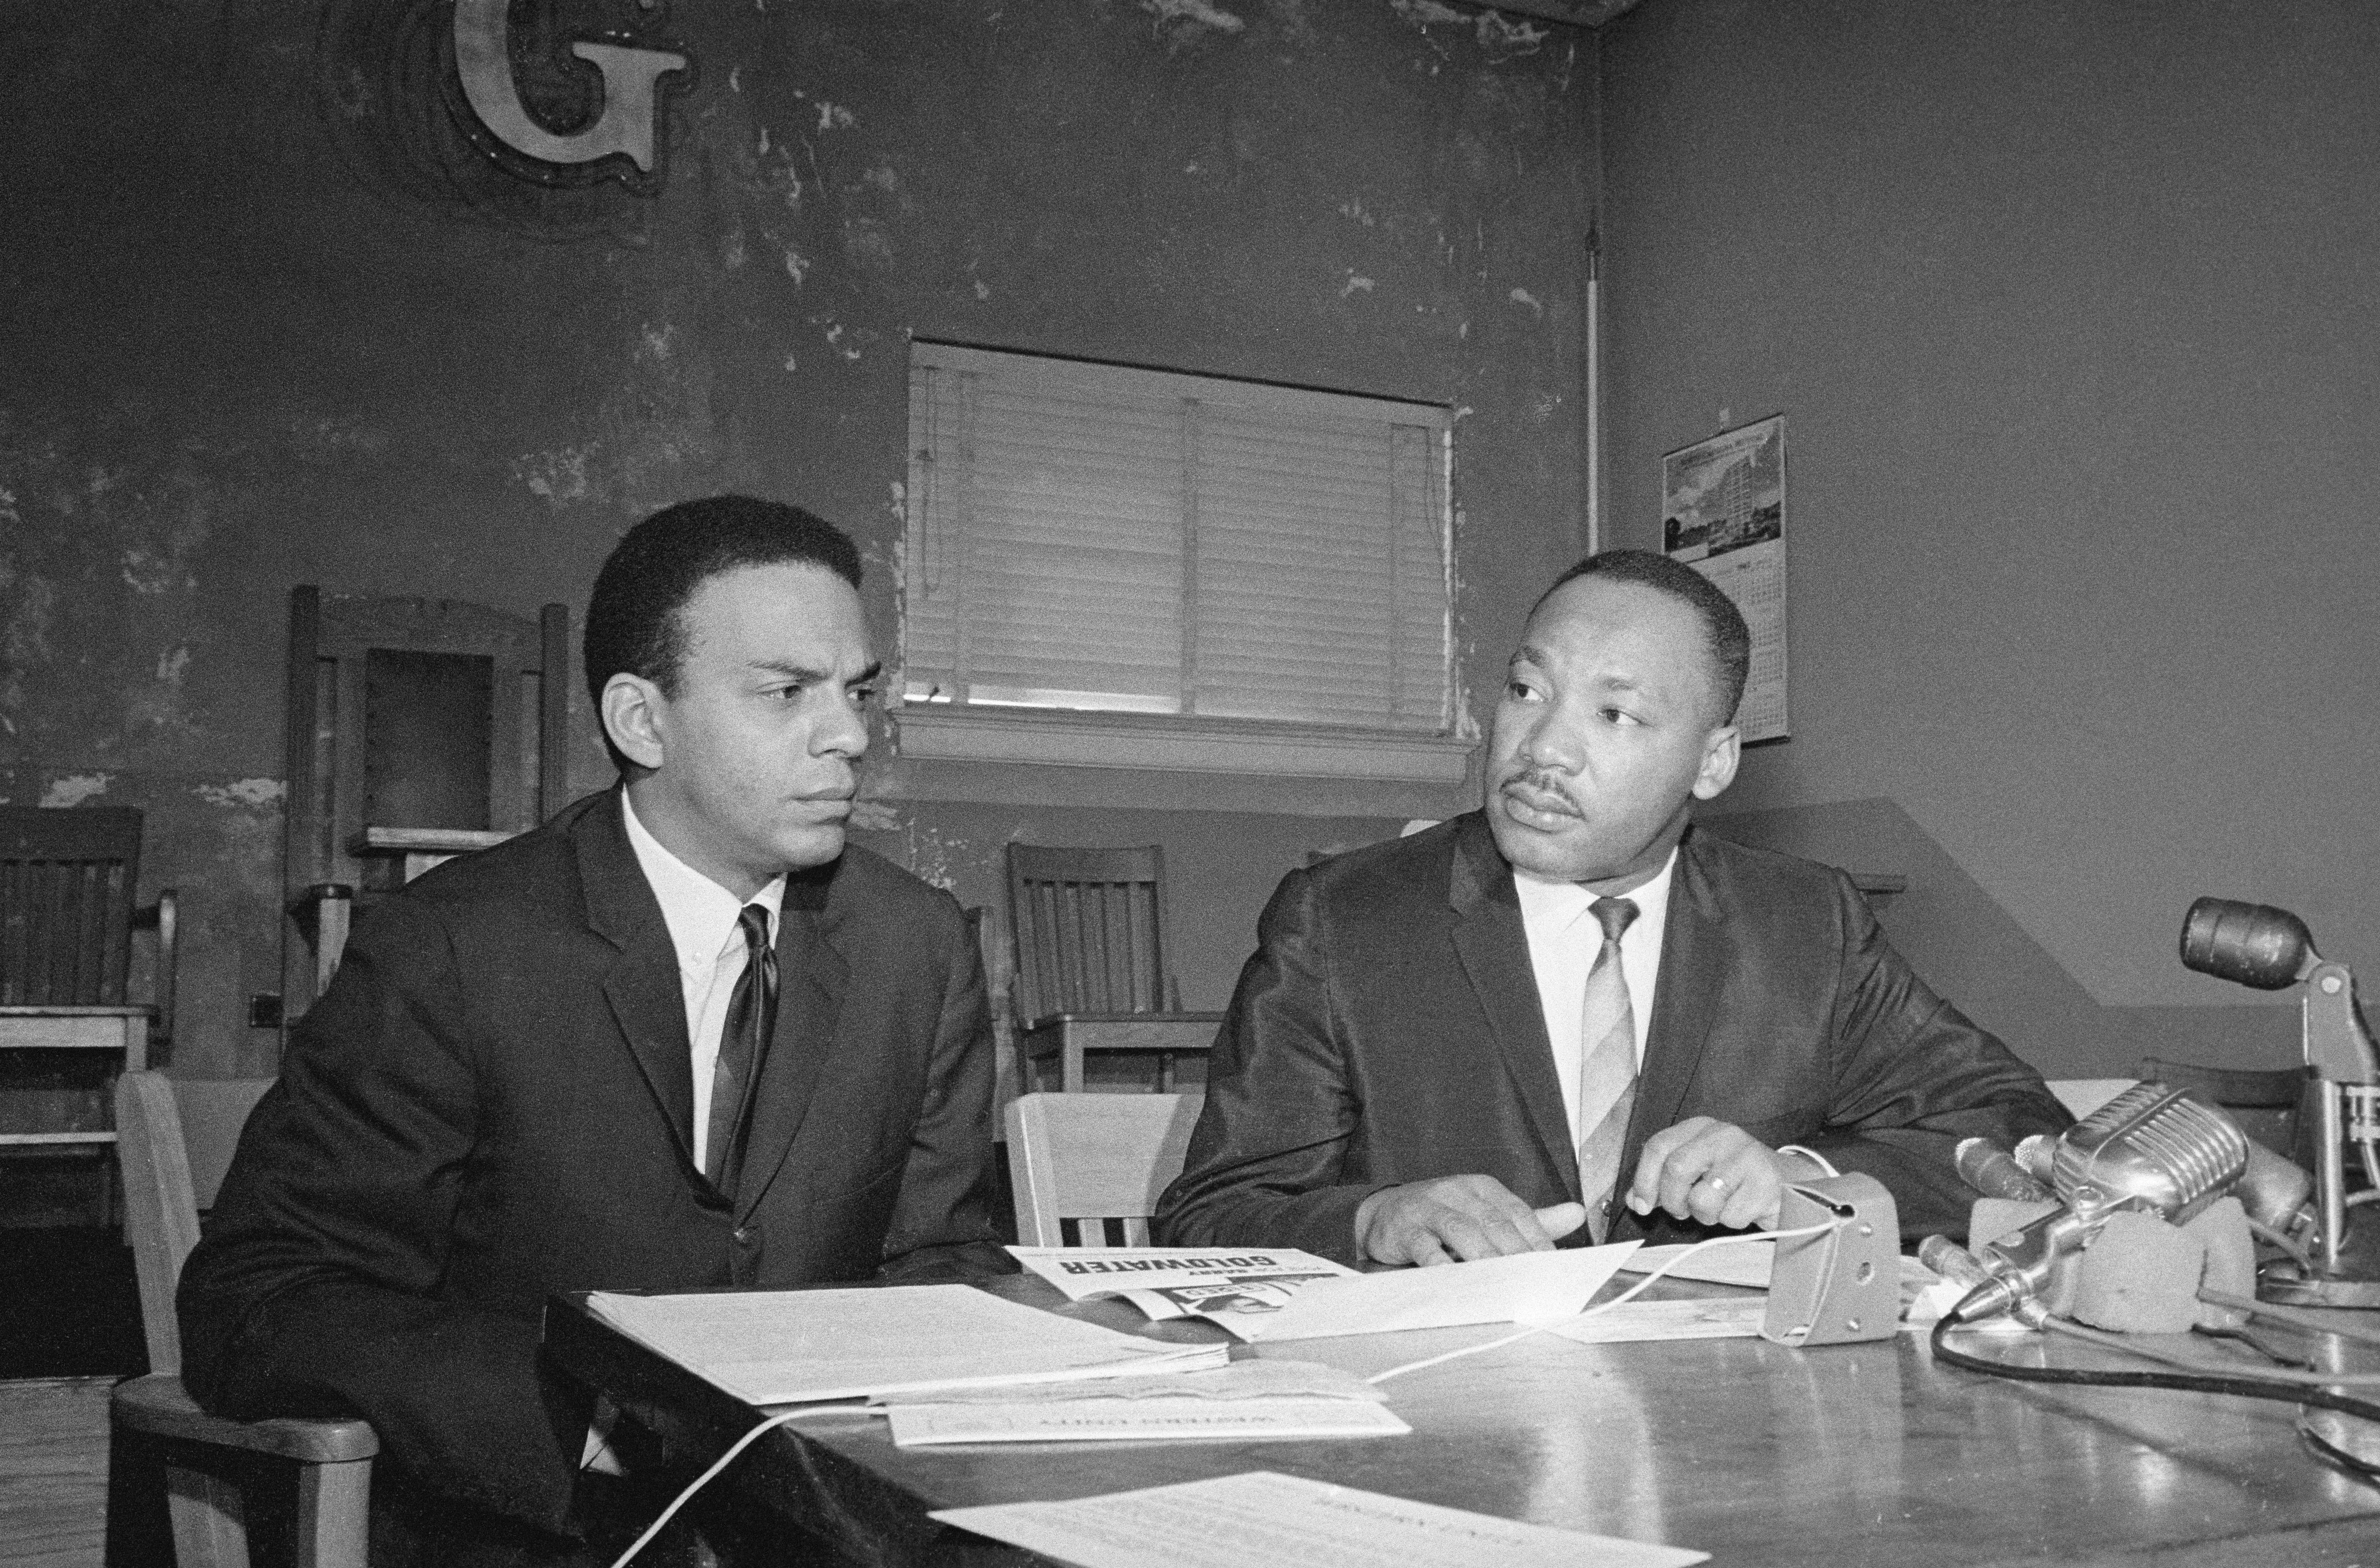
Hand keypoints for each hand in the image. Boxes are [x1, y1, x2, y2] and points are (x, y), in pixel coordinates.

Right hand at [1354, 1175, 1587, 1266]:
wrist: (1382, 1214)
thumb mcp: (1486, 1212)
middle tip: (1537, 1282)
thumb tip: (1578, 1213)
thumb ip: (1531, 1218)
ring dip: (1485, 1258)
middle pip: (1495, 1223)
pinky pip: (1424, 1246)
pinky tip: (1455, 1280)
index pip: (1519, 1212)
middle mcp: (1457, 1191)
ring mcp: (1429, 1207)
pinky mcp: (1404, 1227)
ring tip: (1504, 1283)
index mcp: (1483, 1187)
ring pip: (1463, 1231)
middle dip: (1518, 1254)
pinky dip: (1441, 1263)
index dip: (1539, 1240)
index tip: (1556, 1269)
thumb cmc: (1442, 1216)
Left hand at [1624, 1118, 1806, 1230]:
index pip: (1658, 1146)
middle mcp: (1723, 1135)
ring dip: (1704, 1215)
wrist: (1790, 1182)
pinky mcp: (1767, 1183)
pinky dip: (1731, 1222)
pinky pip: (1731, 1216)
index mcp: (1701, 1128)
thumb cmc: (1736, 1179)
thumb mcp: (1698, 1171)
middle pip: (1676, 1169)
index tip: (1641, 1205)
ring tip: (1718, 1208)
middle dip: (1673, 1201)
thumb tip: (1634, 1199)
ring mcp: (1748, 1157)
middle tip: (1682, 1212)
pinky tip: (1743, 1209)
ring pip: (1703, 1197)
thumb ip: (1663, 1181)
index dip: (1644, 1180)